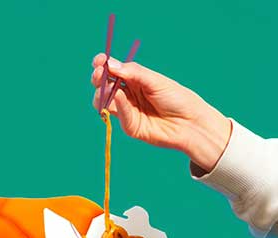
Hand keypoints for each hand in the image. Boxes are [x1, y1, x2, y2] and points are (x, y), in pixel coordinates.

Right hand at [90, 54, 231, 171]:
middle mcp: (129, 94)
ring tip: (107, 88)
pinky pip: (117, 113)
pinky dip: (117, 104)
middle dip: (98, 78)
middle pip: (104, 85)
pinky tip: (119, 96)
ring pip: (104, 101)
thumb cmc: (177, 98)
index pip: (114, 70)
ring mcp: (127, 110)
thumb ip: (133, 73)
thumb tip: (110, 64)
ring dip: (102, 93)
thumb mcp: (155, 80)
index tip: (98, 61)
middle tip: (99, 74)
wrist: (189, 123)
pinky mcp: (128, 125)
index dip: (103, 65)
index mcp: (135, 79)